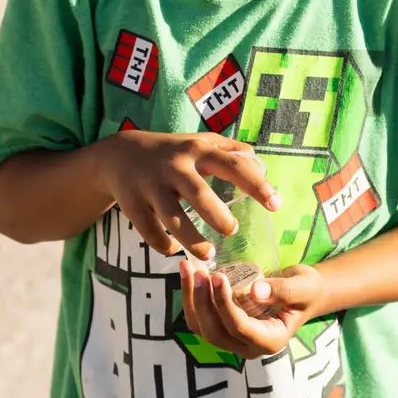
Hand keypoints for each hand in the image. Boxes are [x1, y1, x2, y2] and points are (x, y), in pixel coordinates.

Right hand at [97, 129, 280, 258]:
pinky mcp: (132, 203)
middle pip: (199, 194)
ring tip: (208, 254)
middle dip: (217, 216)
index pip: (233, 165)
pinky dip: (164, 245)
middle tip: (232, 231)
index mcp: (198, 150)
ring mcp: (151, 185)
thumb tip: (258, 160)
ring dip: (192, 240)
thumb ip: (229, 149)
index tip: (276, 205)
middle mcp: (175, 166)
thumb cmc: (171, 151)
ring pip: (173, 218)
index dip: (257, 185)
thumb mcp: (198, 142)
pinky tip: (174, 250)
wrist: (121, 154)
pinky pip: (149, 231)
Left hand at [179, 262, 325, 358]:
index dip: (225, 305)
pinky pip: (201, 319)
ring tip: (188, 269)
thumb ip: (283, 290)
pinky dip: (191, 298)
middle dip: (203, 303)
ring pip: (203, 328)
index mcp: (270, 341)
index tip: (217, 276)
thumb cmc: (306, 289)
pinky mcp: (224, 327)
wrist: (303, 293)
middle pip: (216, 333)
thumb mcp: (303, 287)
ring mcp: (234, 340)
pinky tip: (189, 274)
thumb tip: (255, 290)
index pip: (241, 329)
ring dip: (191, 300)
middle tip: (199, 272)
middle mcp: (249, 347)